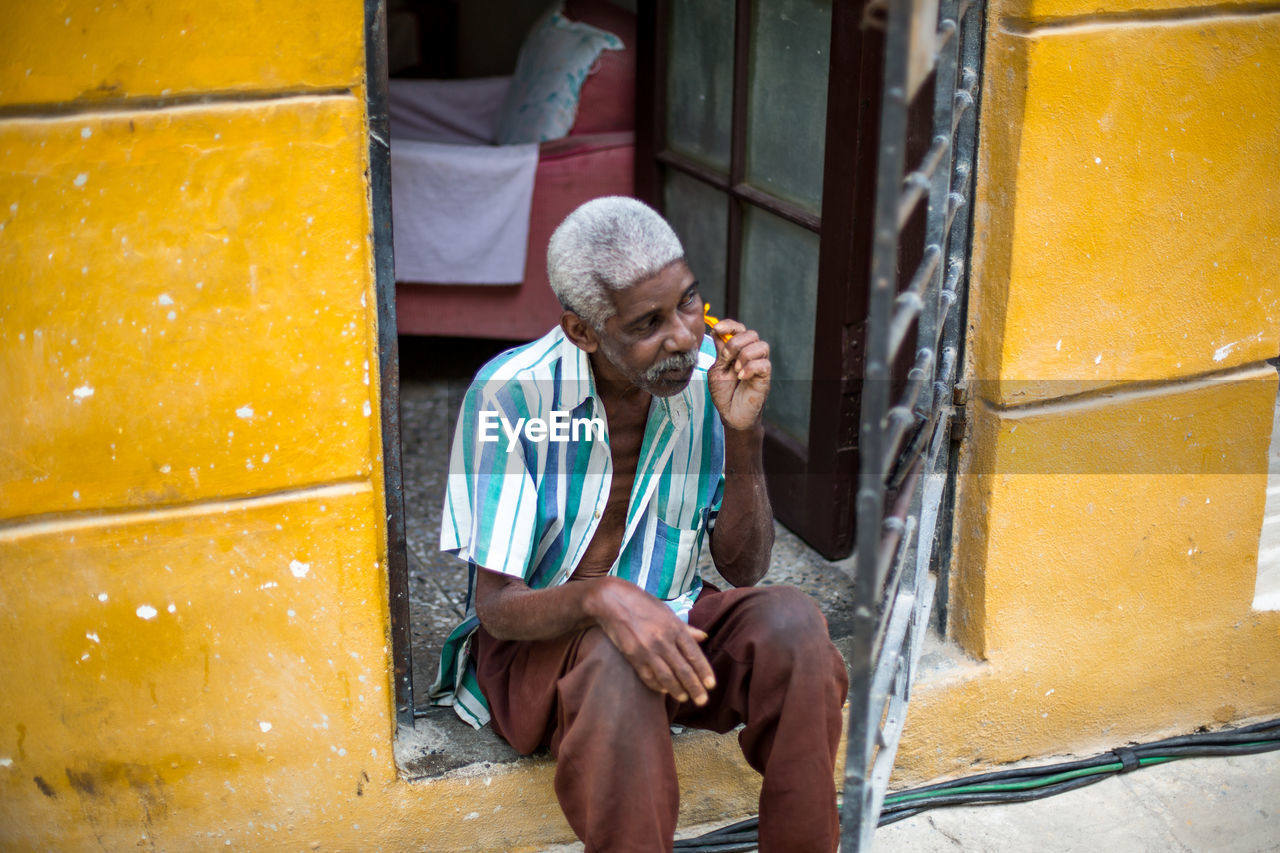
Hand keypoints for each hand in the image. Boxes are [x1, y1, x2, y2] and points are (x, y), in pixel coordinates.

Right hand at [587, 577, 716, 704]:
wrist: (613, 601)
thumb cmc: (643, 604)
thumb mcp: (667, 612)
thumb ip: (685, 628)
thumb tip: (704, 637)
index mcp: (674, 627)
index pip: (694, 654)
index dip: (704, 671)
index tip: (711, 685)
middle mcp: (663, 640)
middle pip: (683, 670)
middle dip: (695, 688)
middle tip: (702, 701)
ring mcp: (647, 650)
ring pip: (667, 677)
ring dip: (677, 691)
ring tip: (685, 698)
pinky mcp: (633, 656)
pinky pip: (648, 676)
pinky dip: (657, 686)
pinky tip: (664, 691)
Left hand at [706, 318, 771, 430]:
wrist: (731, 415)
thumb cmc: (724, 393)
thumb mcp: (716, 370)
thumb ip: (719, 352)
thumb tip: (717, 332)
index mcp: (737, 350)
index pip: (738, 329)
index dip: (729, 325)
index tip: (716, 329)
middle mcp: (750, 355)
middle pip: (751, 334)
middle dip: (735, 343)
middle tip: (725, 359)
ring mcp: (759, 365)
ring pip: (761, 345)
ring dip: (744, 355)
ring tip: (735, 370)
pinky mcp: (765, 377)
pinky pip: (764, 364)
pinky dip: (750, 368)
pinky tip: (741, 377)